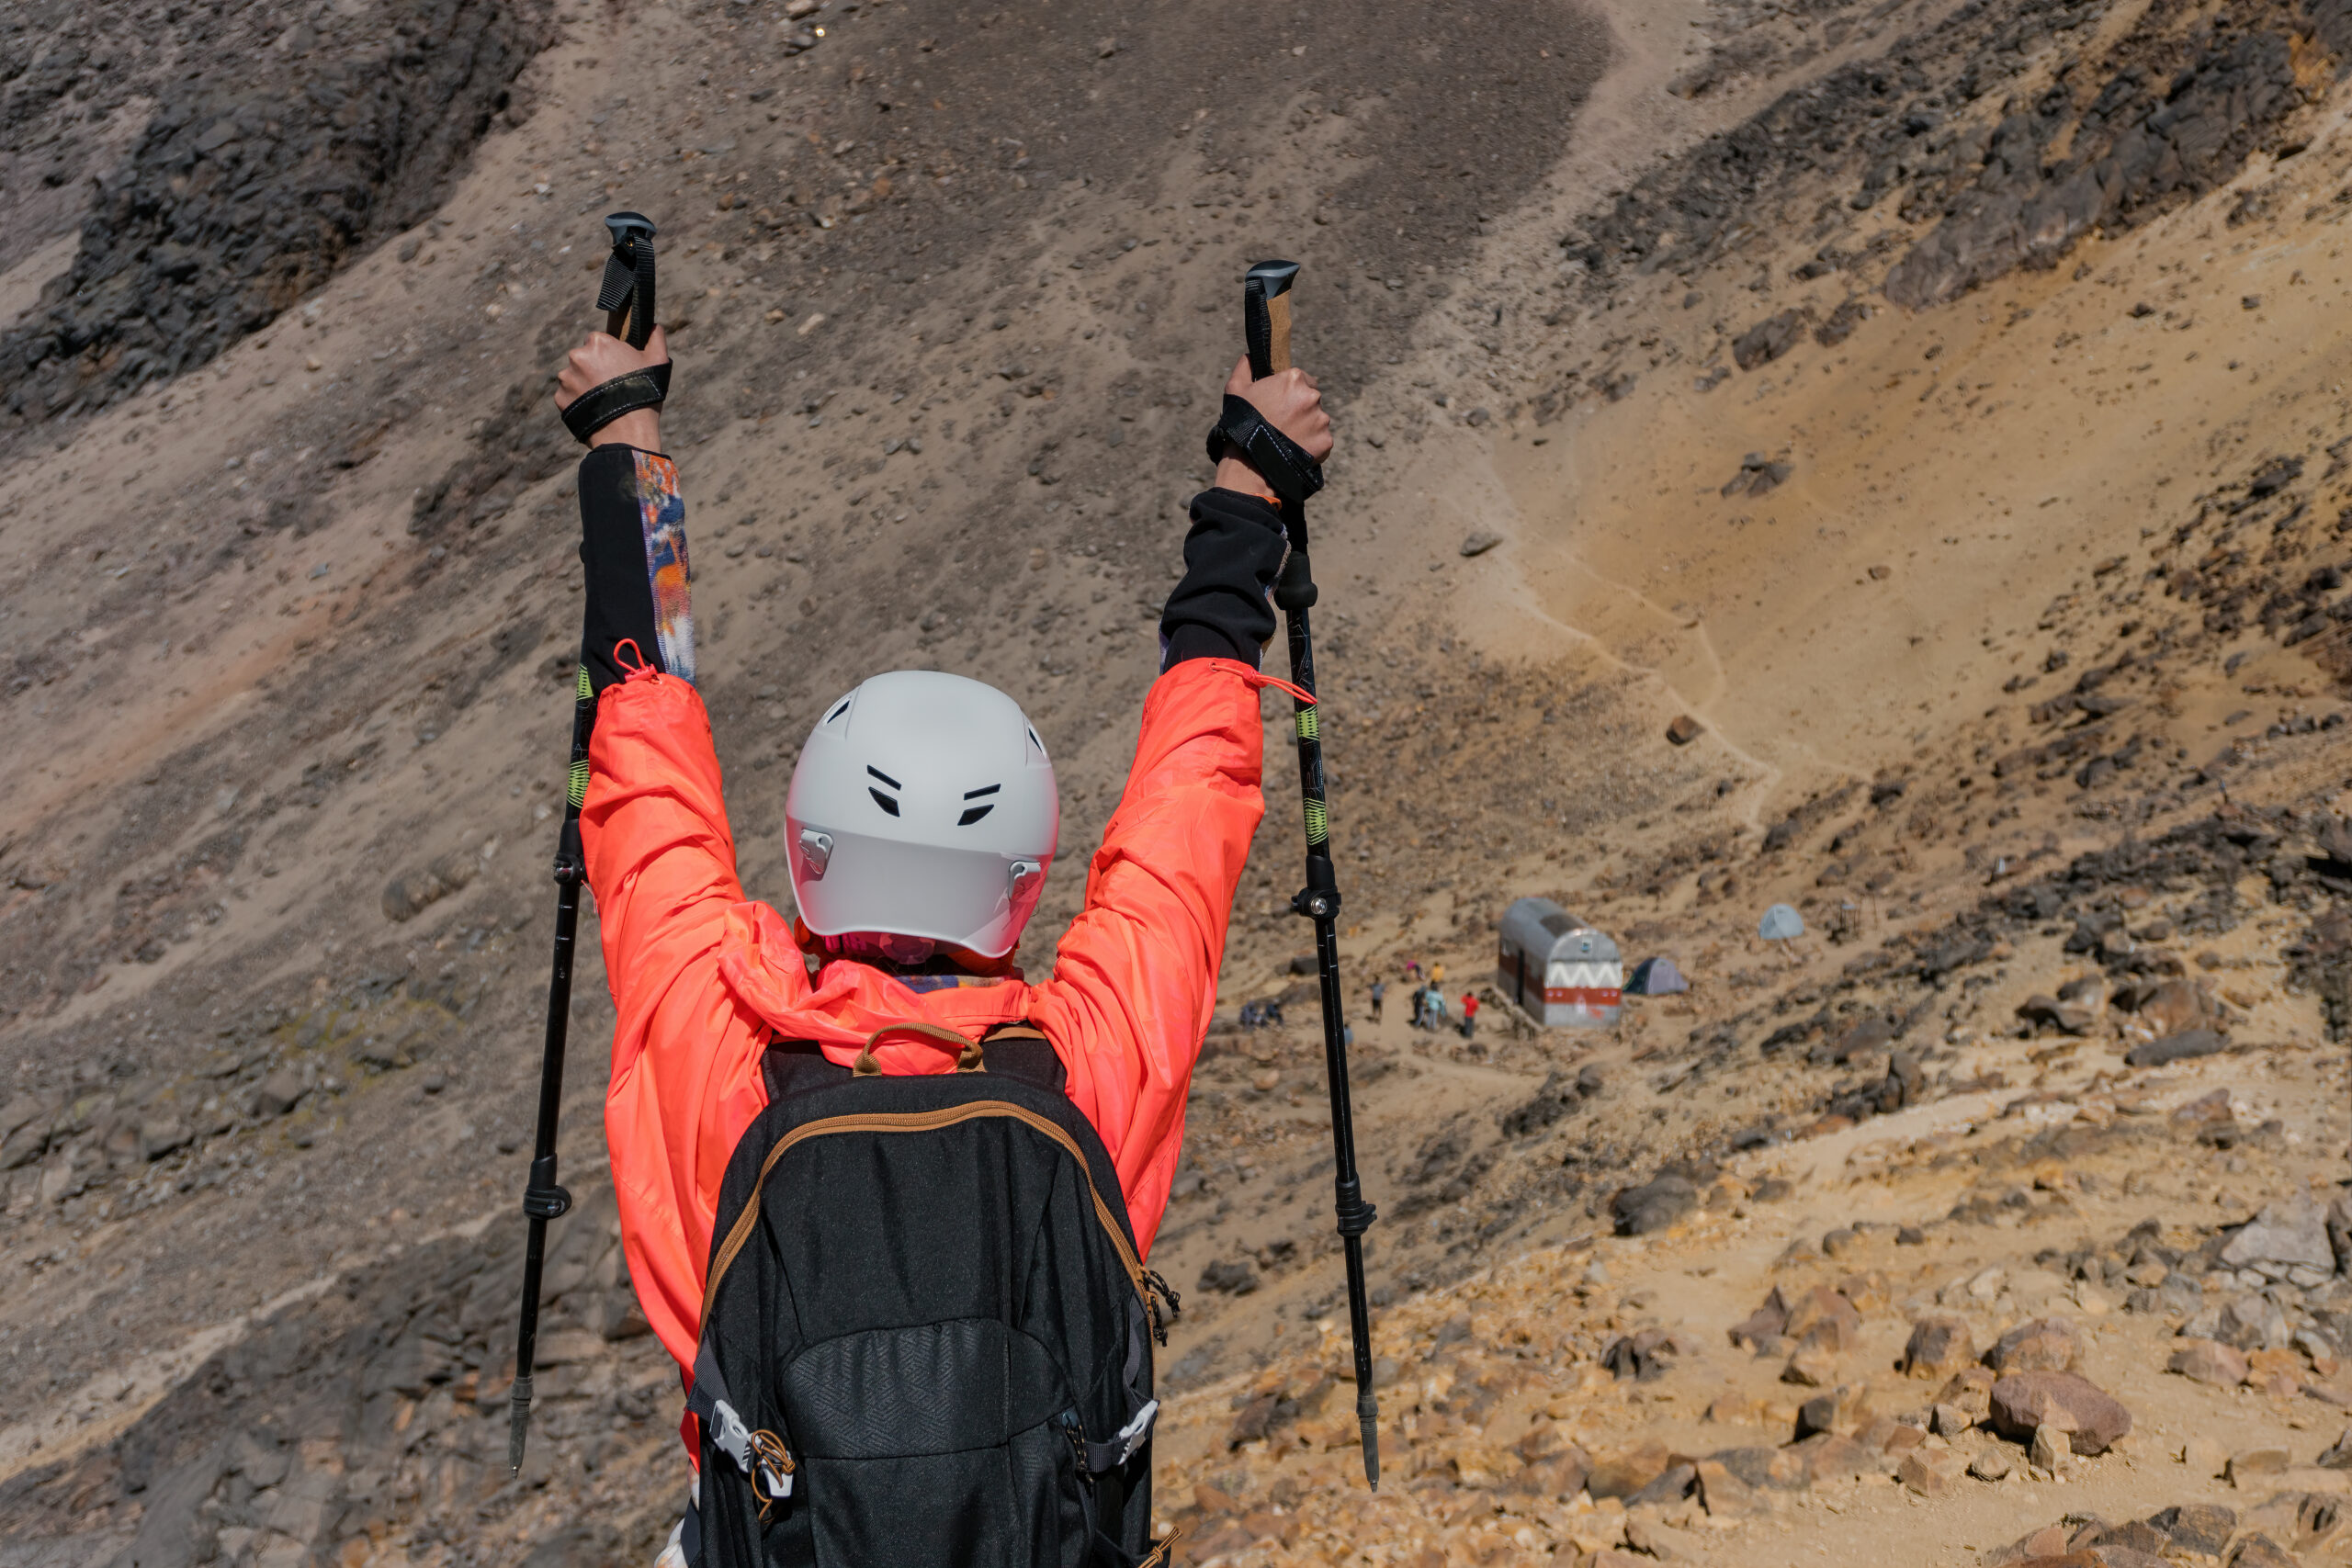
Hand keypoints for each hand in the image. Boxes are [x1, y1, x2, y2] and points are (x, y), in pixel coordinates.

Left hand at [554, 326, 669, 449]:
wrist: (627, 432)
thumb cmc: (644, 393)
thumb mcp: (658, 361)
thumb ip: (655, 338)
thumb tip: (654, 326)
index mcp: (598, 342)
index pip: (598, 341)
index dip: (610, 355)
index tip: (619, 369)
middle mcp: (576, 356)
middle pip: (584, 358)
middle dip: (595, 369)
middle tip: (612, 386)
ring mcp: (566, 378)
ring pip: (575, 377)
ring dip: (585, 385)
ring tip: (604, 400)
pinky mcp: (560, 398)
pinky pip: (568, 396)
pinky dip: (578, 401)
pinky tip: (595, 410)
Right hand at [1215, 355, 1332, 495]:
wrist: (1251, 463)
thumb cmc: (1242, 422)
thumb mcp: (1236, 389)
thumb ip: (1245, 367)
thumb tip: (1249, 356)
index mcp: (1294, 379)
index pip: (1303, 379)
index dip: (1291, 392)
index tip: (1281, 404)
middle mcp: (1312, 396)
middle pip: (1312, 400)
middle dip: (1300, 409)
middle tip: (1283, 424)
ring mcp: (1321, 419)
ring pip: (1317, 421)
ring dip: (1307, 427)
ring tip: (1287, 440)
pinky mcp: (1326, 441)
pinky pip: (1322, 441)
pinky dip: (1312, 445)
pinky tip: (1295, 450)